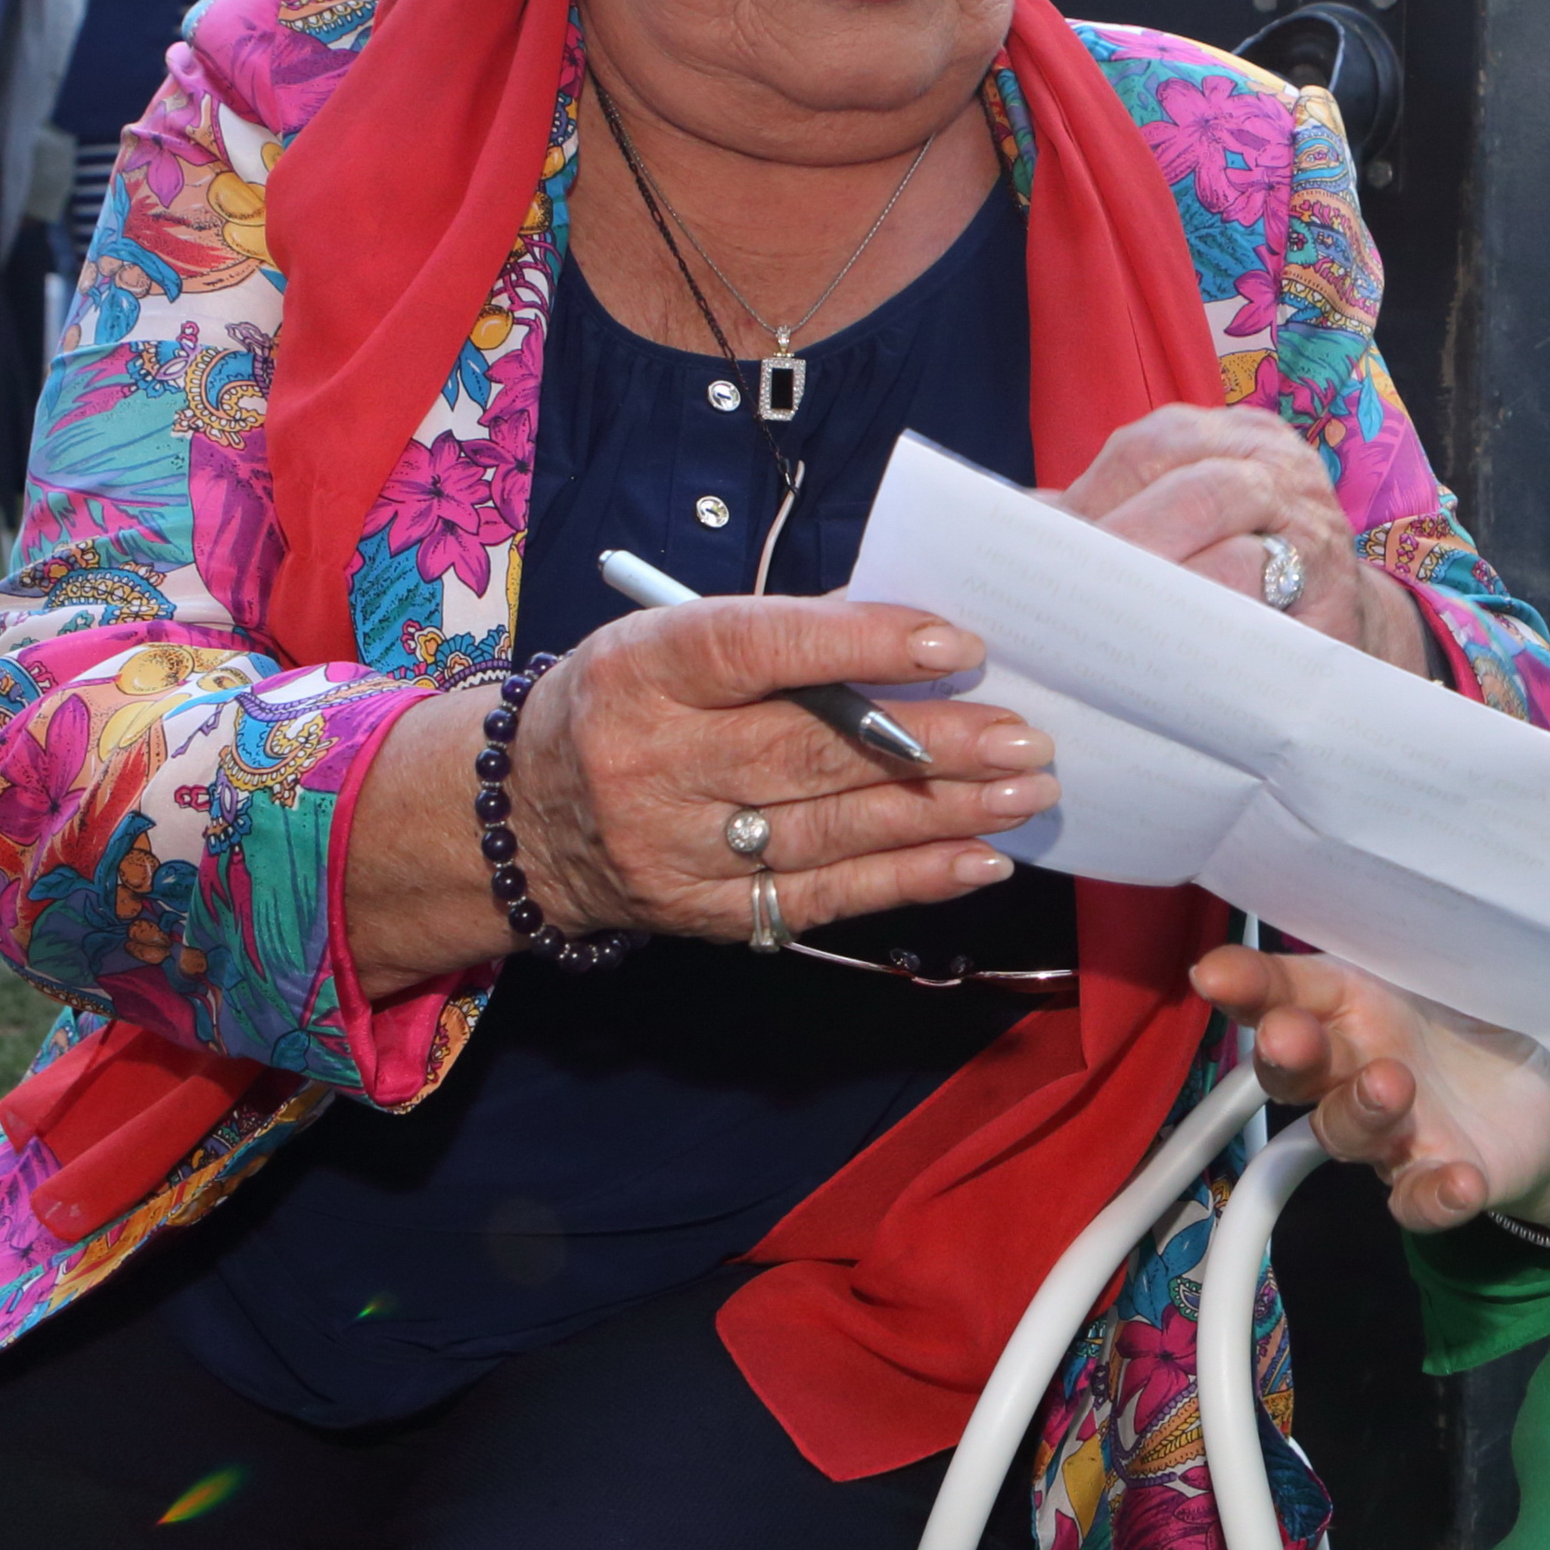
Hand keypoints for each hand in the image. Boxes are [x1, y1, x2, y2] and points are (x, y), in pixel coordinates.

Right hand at [505, 596, 1055, 946]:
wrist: (523, 819)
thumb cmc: (630, 704)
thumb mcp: (671, 643)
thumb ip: (786, 637)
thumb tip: (917, 634)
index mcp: (640, 672)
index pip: (755, 650)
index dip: (858, 646)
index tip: (956, 645)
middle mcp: (650, 764)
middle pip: (808, 753)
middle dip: (933, 747)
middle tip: (1026, 737)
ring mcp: (676, 851)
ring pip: (829, 832)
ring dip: (940, 815)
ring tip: (1023, 793)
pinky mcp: (707, 915)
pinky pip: (824, 897)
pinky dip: (910, 879)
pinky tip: (979, 859)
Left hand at [1056, 402, 1428, 672]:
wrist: (1343, 626)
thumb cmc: (1241, 571)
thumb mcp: (1183, 522)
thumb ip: (1108, 518)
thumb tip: (1006, 527)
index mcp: (1226, 438)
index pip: (1147, 450)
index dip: (1089, 498)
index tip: (1033, 552)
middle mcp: (1273, 468)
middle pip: (1191, 490)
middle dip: (1120, 543)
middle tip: (1059, 595)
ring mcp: (1312, 530)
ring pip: (1235, 549)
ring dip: (1162, 589)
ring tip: (1102, 627)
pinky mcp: (1335, 599)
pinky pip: (1269, 610)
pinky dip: (1214, 633)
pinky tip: (1167, 660)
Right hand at [1191, 943, 1549, 1239]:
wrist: (1540, 1096)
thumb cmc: (1465, 1020)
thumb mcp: (1434, 967)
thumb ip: (1396, 939)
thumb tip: (1375, 862)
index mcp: (1344, 1009)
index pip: (1283, 995)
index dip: (1247, 987)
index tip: (1216, 975)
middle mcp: (1348, 1075)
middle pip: (1295, 1073)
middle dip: (1287, 1055)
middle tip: (1292, 1038)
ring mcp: (1387, 1134)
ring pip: (1347, 1133)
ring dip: (1362, 1110)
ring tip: (1392, 1084)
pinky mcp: (1431, 1180)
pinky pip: (1418, 1199)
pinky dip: (1435, 1195)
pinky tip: (1459, 1180)